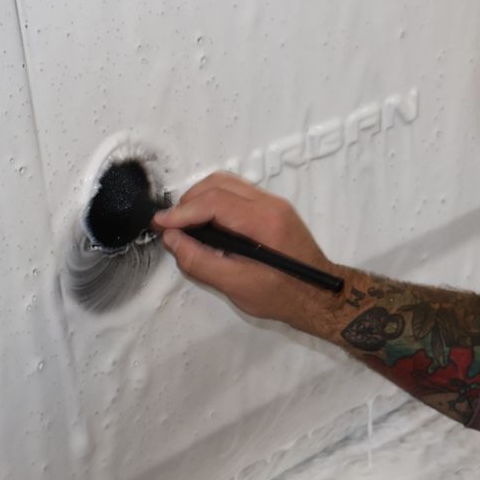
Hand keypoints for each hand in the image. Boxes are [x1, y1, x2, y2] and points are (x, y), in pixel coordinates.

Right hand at [152, 173, 341, 331]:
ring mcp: (273, 202)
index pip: (214, 202)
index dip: (182, 211)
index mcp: (263, 222)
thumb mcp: (236, 286)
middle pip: (218, 184)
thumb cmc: (280, 296)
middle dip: (188, 202)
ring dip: (200, 199)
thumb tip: (171, 239)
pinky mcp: (272, 207)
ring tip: (185, 224)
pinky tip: (206, 223)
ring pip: (226, 183)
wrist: (319, 296)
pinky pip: (236, 192)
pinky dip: (214, 201)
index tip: (159, 224)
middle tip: (171, 226)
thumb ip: (200, 261)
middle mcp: (270, 203)